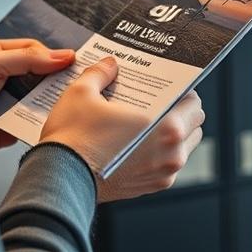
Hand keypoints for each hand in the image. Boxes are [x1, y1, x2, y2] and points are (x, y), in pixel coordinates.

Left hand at [0, 38, 74, 154]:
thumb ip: (27, 58)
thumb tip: (61, 55)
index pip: (35, 51)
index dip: (55, 57)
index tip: (74, 62)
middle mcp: (5, 77)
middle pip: (41, 75)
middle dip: (56, 79)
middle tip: (77, 82)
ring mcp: (8, 102)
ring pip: (39, 99)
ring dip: (50, 101)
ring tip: (68, 101)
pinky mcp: (9, 126)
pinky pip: (32, 121)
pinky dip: (41, 121)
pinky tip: (52, 120)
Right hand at [39, 57, 204, 200]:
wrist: (57, 180)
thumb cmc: (72, 138)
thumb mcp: (82, 92)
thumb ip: (101, 72)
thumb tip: (109, 64)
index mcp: (167, 127)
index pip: (194, 103)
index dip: (182, 91)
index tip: (168, 87)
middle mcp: (172, 153)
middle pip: (193, 125)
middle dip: (180, 112)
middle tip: (158, 102)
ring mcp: (162, 174)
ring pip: (183, 148)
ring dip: (172, 134)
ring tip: (146, 122)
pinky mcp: (148, 188)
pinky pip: (165, 165)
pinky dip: (157, 153)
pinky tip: (135, 141)